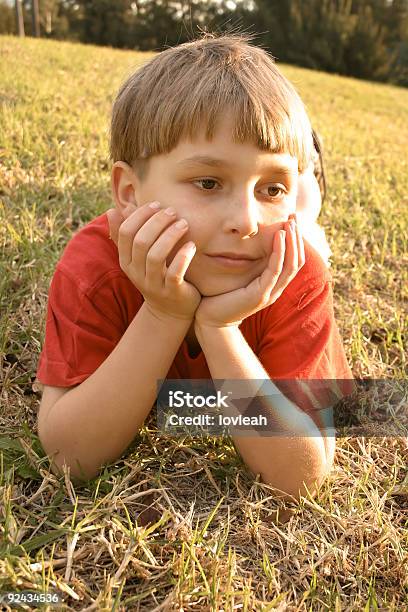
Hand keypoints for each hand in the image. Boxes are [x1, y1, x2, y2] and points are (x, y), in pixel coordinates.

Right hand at [106, 203, 200, 321]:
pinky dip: (183, 256)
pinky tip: (191, 245)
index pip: (126, 232)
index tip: (157, 204)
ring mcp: (153, 284)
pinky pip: (175, 273)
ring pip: (156, 256)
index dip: (140, 215)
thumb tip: (113, 210)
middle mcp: (136, 272)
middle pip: (140, 241)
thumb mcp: (139, 257)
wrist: (169, 311)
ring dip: (170, 235)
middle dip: (157, 222)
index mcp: (126, 260)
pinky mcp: (171, 292)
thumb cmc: (156, 276)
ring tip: (184, 223)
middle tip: (173, 211)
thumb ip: (128, 235)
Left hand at [194, 214, 304, 327]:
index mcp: (274, 284)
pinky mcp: (260, 295)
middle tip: (294, 217)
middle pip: (297, 260)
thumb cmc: (222, 295)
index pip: (294, 260)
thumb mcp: (240, 275)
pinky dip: (279, 252)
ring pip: (291, 265)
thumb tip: (250, 241)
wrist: (211, 319)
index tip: (292, 220)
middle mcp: (276, 289)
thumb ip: (249, 263)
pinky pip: (275, 270)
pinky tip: (278, 237)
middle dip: (297, 237)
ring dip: (292, 242)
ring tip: (289, 224)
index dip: (296, 240)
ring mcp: (270, 293)